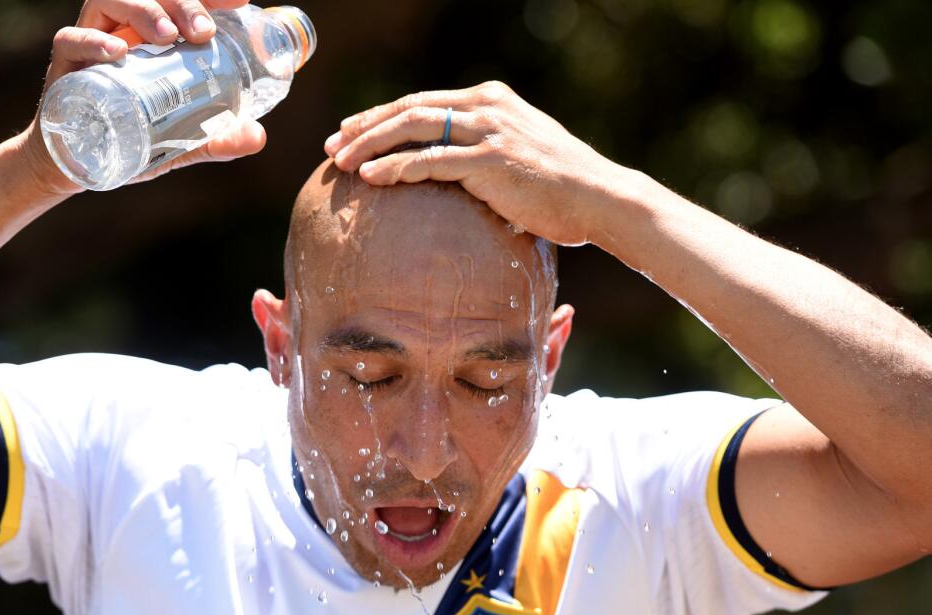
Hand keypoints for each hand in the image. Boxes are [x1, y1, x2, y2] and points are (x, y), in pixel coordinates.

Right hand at [16, 0, 266, 196]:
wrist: (76, 166)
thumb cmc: (128, 137)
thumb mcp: (180, 138)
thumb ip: (216, 137)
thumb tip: (257, 137)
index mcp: (153, 38)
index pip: (179, 2)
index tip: (238, 2)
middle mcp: (122, 30)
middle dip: (182, 3)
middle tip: (203, 32)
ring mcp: (92, 43)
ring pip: (110, 1)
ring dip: (143, 11)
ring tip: (168, 35)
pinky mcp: (65, 66)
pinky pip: (71, 40)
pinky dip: (93, 41)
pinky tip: (117, 52)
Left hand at [324, 81, 648, 246]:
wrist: (598, 197)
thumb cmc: (561, 187)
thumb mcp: (519, 154)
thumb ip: (484, 152)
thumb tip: (452, 175)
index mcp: (489, 99)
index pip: (423, 101)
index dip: (381, 116)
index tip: (350, 132)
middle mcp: (486, 106)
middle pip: (410, 108)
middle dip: (365, 126)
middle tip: (333, 145)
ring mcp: (489, 130)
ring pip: (414, 128)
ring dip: (371, 144)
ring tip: (341, 162)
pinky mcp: (491, 160)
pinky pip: (431, 161)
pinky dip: (396, 167)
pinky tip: (371, 177)